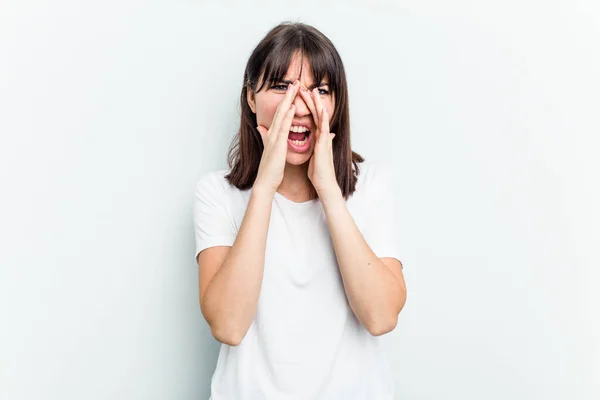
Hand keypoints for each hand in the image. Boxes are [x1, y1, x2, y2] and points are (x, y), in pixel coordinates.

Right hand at [254, 80, 299, 194]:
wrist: (266, 181)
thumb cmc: (270, 168)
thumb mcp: (269, 149)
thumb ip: (265, 136)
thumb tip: (260, 127)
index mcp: (272, 134)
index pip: (280, 114)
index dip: (285, 101)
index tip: (292, 90)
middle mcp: (272, 133)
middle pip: (280, 110)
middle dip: (287, 95)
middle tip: (295, 81)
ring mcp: (274, 137)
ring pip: (281, 115)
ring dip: (288, 100)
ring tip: (295, 87)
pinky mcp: (277, 144)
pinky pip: (283, 127)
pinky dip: (288, 116)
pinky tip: (293, 107)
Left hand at [299, 87, 338, 195]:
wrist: (323, 183)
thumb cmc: (318, 171)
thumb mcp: (315, 154)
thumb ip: (318, 144)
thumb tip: (323, 137)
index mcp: (317, 138)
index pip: (312, 118)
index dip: (307, 107)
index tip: (301, 96)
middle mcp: (322, 136)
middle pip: (317, 114)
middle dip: (311, 101)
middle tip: (306, 87)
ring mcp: (325, 139)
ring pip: (322, 117)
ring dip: (318, 104)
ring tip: (314, 91)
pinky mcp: (325, 144)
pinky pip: (324, 129)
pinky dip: (324, 118)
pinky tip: (322, 109)